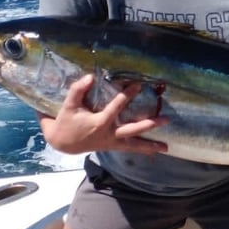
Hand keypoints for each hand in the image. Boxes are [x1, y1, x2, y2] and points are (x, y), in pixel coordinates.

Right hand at [40, 74, 168, 154]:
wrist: (62, 143)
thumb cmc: (66, 122)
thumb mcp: (68, 105)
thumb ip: (78, 90)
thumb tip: (90, 77)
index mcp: (100, 123)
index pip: (117, 107)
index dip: (127, 95)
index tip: (138, 84)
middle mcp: (109, 134)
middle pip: (133, 130)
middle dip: (149, 125)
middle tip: (165, 120)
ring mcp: (112, 142)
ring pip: (134, 145)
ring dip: (150, 146)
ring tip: (166, 147)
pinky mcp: (112, 146)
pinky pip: (130, 149)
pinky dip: (143, 150)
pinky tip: (156, 151)